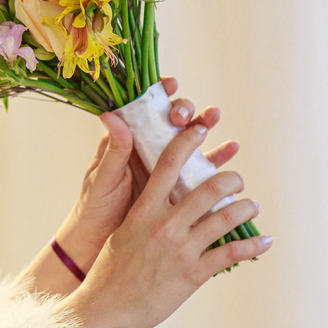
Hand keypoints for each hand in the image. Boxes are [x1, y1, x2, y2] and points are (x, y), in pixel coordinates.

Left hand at [55, 77, 238, 271]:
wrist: (102, 242)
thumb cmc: (96, 206)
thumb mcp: (103, 178)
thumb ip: (113, 150)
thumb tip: (111, 114)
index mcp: (127, 143)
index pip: (144, 109)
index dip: (159, 93)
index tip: (171, 84)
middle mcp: (148, 150)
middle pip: (171, 121)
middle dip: (183, 110)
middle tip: (186, 116)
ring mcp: (165, 168)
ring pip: (189, 141)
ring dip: (205, 127)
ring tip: (215, 117)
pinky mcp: (179, 188)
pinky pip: (202, 170)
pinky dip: (218, 158)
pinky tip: (232, 148)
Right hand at [56, 121, 270, 327]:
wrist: (108, 307)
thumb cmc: (111, 269)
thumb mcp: (125, 232)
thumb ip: (145, 211)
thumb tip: (159, 193)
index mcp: (144, 210)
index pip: (168, 165)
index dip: (187, 142)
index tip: (201, 129)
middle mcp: (165, 225)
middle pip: (208, 188)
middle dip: (230, 178)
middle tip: (236, 178)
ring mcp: (181, 249)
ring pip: (226, 217)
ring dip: (247, 208)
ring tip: (253, 206)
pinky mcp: (194, 273)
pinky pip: (231, 253)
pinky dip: (253, 246)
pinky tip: (265, 242)